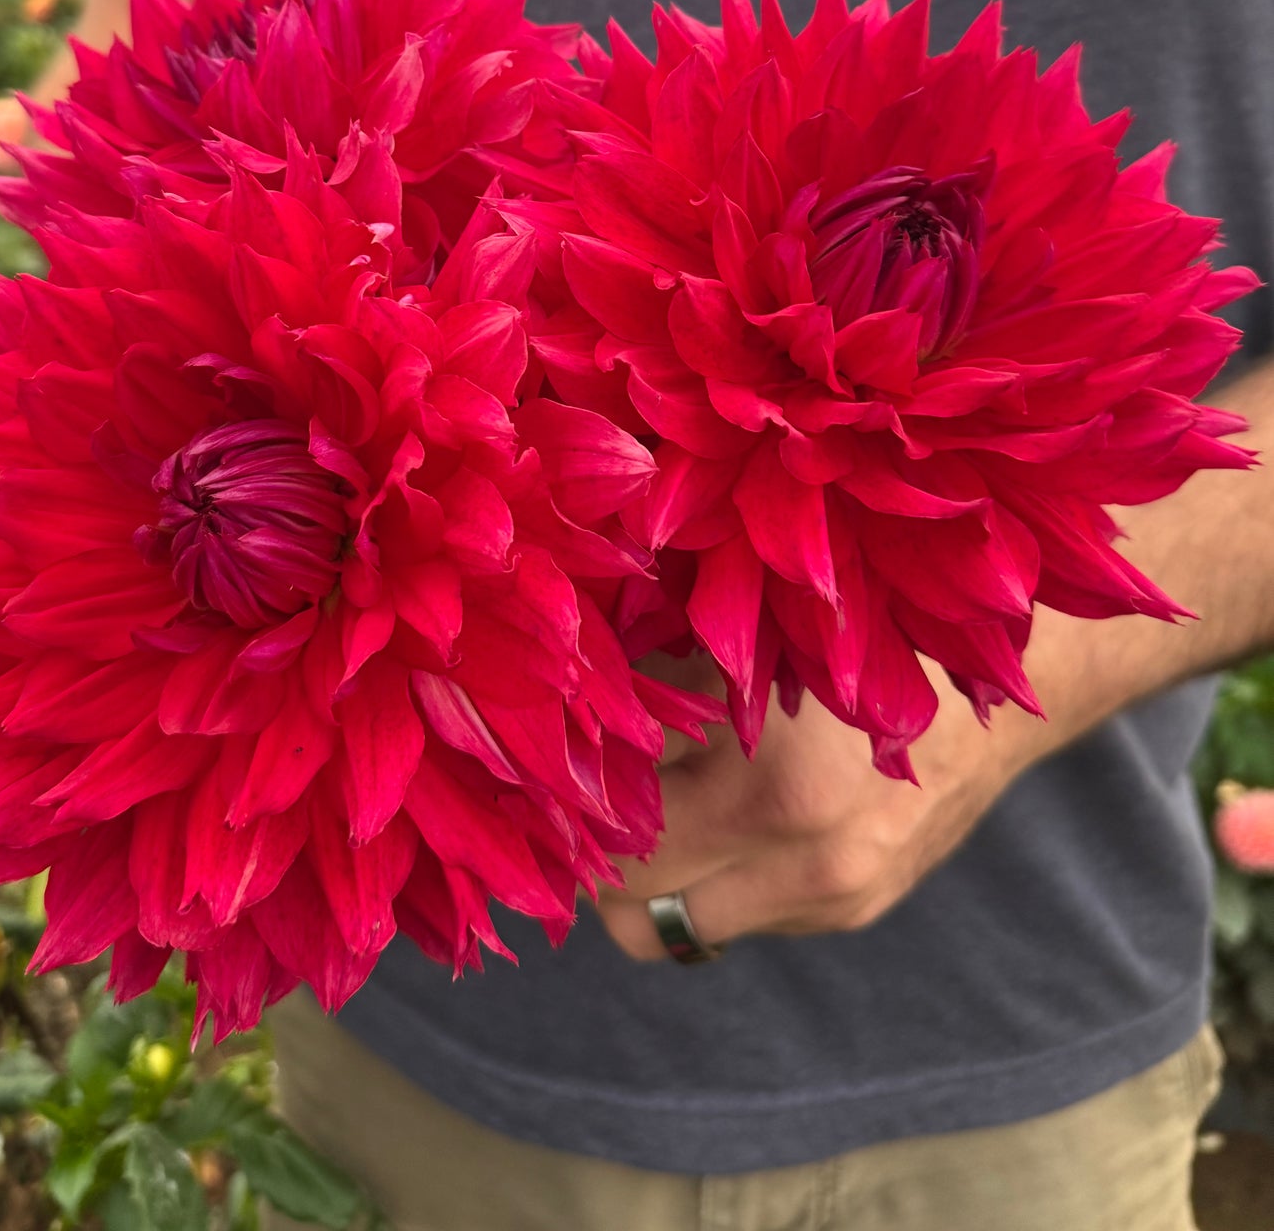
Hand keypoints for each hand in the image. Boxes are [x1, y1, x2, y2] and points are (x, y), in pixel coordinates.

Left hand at [597, 653, 1036, 960]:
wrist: (1004, 673)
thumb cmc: (861, 627)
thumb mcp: (750, 635)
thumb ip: (654, 678)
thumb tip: (554, 703)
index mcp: (770, 792)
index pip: (616, 850)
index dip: (572, 811)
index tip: (553, 773)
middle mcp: (805, 867)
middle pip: (634, 918)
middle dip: (601, 862)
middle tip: (590, 794)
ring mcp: (833, 901)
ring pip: (681, 930)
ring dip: (657, 876)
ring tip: (657, 792)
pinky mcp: (853, 910)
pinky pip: (741, 916)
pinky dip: (717, 871)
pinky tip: (730, 799)